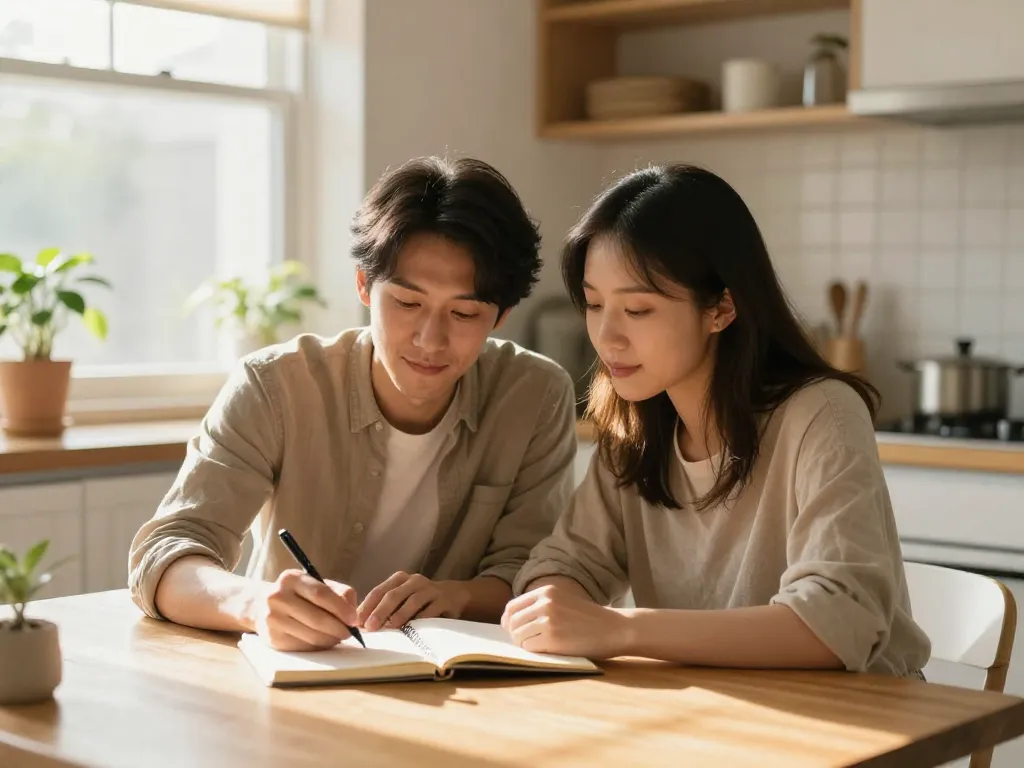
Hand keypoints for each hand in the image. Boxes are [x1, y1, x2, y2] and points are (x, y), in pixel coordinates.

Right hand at [250, 569, 358, 651]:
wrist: (260, 605)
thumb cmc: (297, 594)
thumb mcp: (316, 583)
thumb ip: (339, 593)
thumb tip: (353, 614)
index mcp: (291, 578)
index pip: (320, 594)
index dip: (341, 609)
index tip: (354, 619)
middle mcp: (278, 597)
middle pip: (317, 618)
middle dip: (338, 628)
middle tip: (350, 633)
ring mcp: (273, 619)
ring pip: (311, 636)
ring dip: (330, 640)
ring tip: (338, 637)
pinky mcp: (272, 639)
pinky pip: (303, 646)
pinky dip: (318, 646)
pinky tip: (323, 641)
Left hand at [358, 572, 469, 630]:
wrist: (453, 596)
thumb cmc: (421, 601)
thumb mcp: (402, 599)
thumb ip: (384, 608)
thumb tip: (360, 625)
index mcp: (399, 579)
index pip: (379, 591)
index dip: (367, 606)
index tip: (357, 622)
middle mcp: (414, 581)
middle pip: (394, 595)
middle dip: (380, 611)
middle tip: (370, 627)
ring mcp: (430, 589)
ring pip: (413, 601)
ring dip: (399, 615)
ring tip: (390, 628)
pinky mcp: (444, 600)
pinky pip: (431, 610)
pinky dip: (421, 620)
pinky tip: (412, 629)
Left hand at [501, 584, 629, 658]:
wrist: (614, 628)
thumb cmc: (589, 619)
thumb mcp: (563, 601)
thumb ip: (540, 606)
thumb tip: (510, 622)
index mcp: (546, 591)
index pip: (512, 606)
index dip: (509, 621)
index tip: (513, 630)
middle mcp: (545, 602)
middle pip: (512, 622)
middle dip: (515, 634)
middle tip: (527, 642)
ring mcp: (548, 620)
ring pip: (518, 636)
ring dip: (525, 644)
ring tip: (540, 646)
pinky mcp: (552, 638)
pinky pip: (529, 648)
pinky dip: (534, 652)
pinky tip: (548, 650)